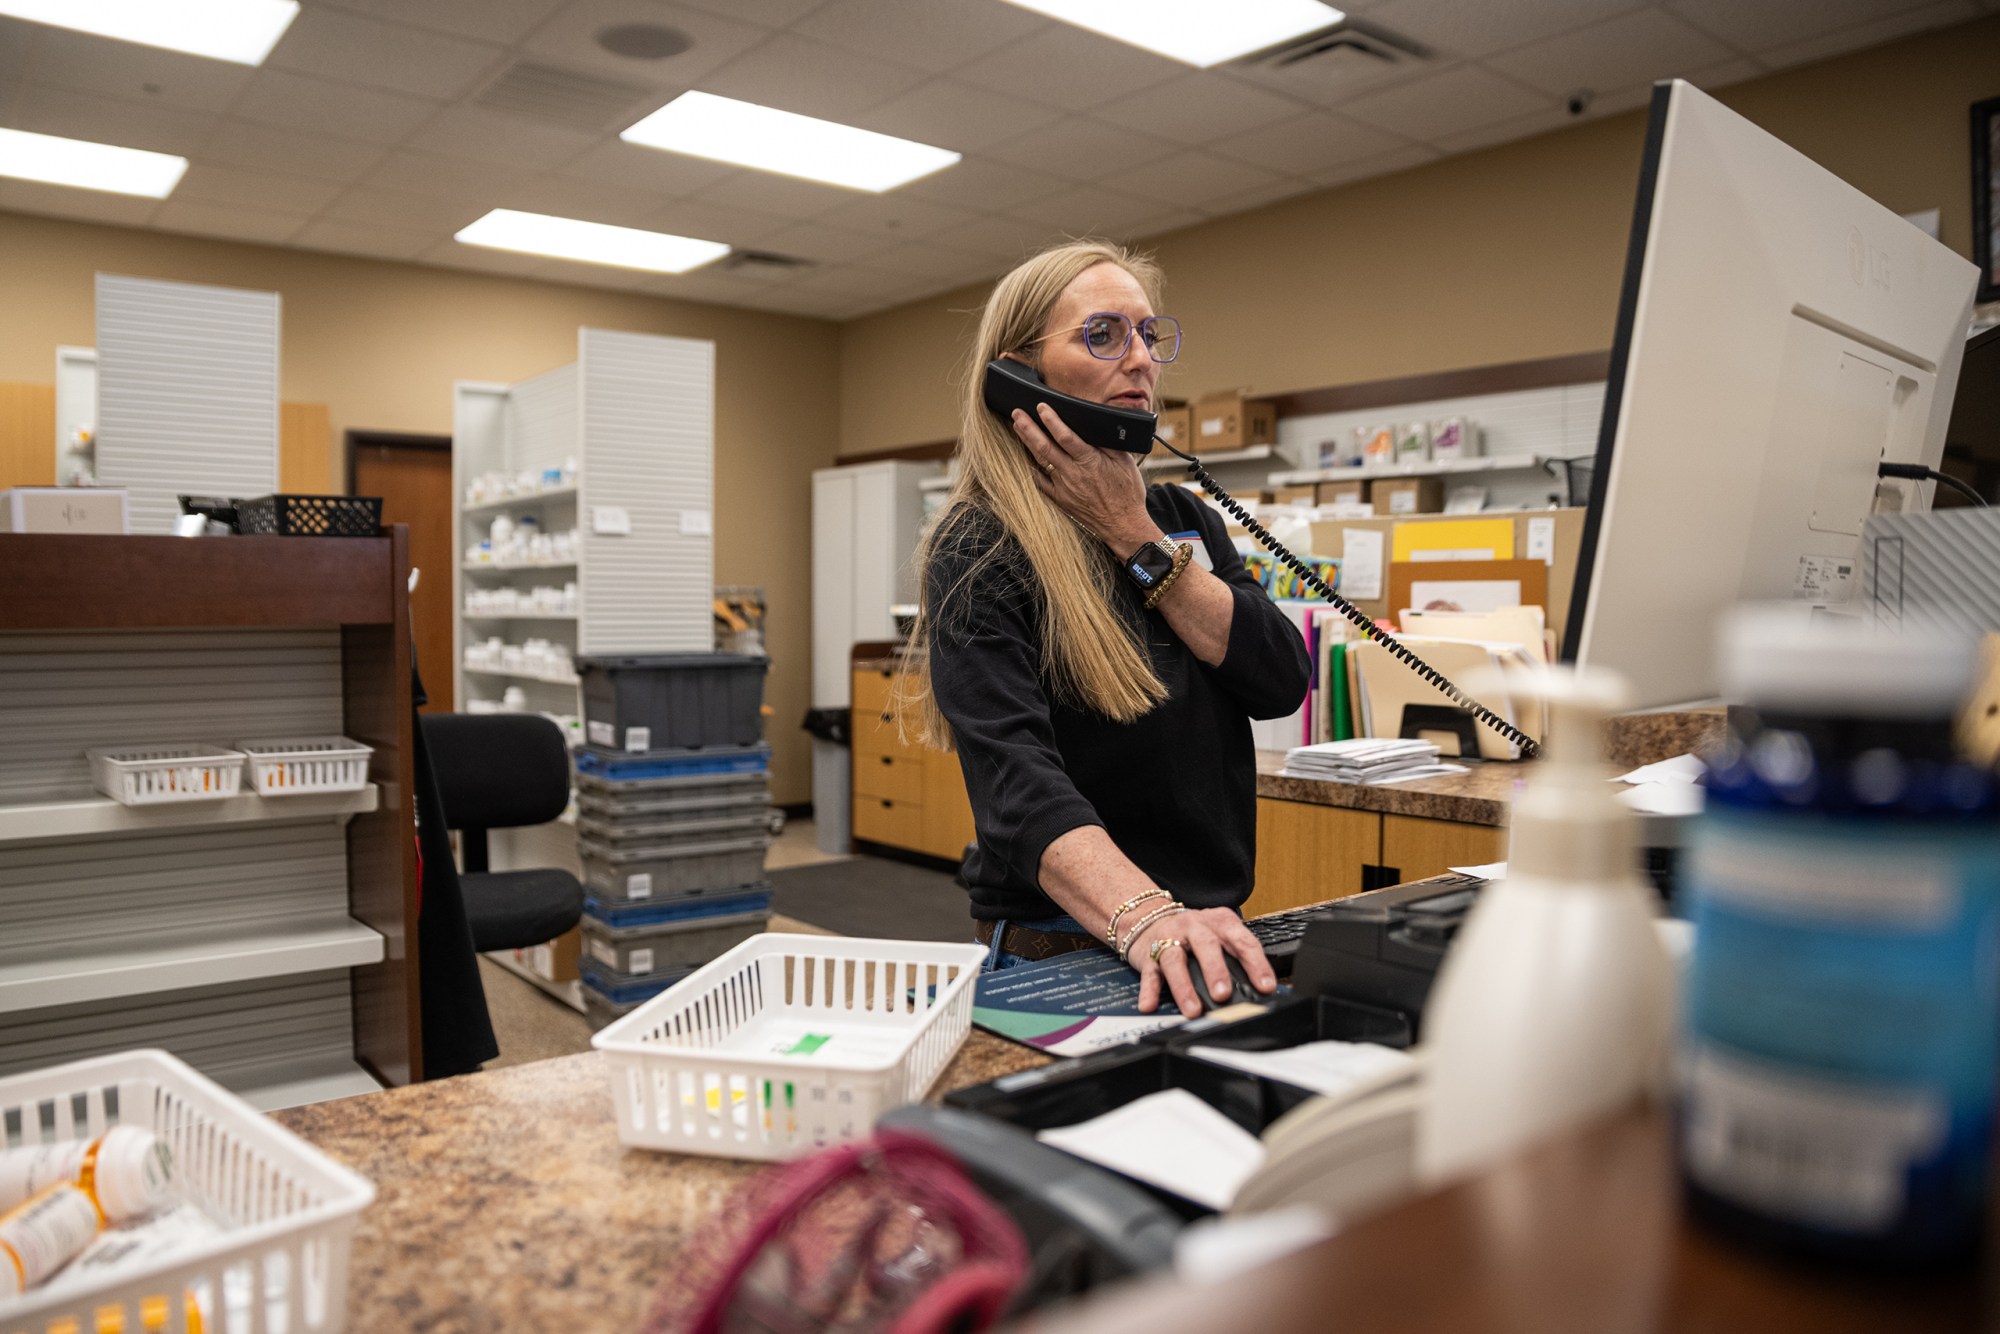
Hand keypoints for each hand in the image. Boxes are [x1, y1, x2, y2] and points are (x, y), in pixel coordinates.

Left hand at [1011, 403, 1158, 554]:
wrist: (1123, 525)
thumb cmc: (1127, 494)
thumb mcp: (1124, 462)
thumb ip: (1108, 444)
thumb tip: (1095, 426)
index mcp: (1090, 461)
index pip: (1065, 436)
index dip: (1051, 420)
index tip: (1041, 407)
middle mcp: (1073, 474)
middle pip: (1044, 447)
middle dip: (1028, 427)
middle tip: (1017, 413)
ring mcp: (1064, 488)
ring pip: (1040, 461)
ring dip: (1027, 442)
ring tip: (1017, 428)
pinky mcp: (1060, 499)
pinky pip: (1041, 482)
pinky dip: (1032, 469)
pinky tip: (1027, 458)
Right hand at [1128, 906, 1277, 1017]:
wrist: (1149, 916)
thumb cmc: (1192, 932)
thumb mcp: (1218, 934)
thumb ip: (1235, 956)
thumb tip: (1258, 991)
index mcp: (1219, 922)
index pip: (1242, 941)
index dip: (1256, 964)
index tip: (1265, 986)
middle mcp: (1194, 927)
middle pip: (1207, 945)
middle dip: (1216, 971)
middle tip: (1223, 994)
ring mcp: (1169, 939)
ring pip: (1175, 960)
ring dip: (1184, 987)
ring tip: (1192, 1009)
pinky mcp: (1148, 954)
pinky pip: (1149, 973)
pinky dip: (1149, 990)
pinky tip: (1149, 1004)